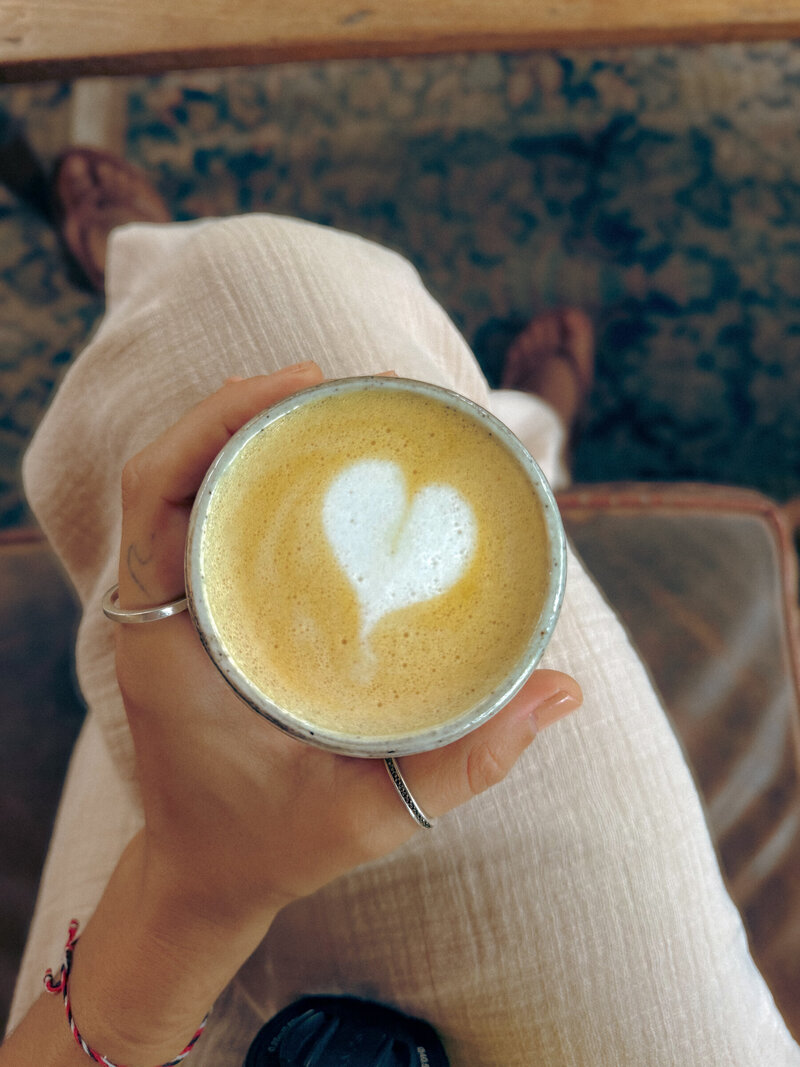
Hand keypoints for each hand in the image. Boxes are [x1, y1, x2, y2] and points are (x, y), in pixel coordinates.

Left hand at [114, 361, 582, 928]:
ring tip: (329, 406)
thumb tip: (563, 692)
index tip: (297, 387)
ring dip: (246, 435)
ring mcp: (171, 612)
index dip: (216, 422)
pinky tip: (312, 468)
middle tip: (335, 382)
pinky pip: (206, 523)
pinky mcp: (195, 617)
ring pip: (187, 489)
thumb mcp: (366, 817)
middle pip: (173, 472)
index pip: (158, 496)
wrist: (202, 875)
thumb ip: (464, 763)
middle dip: (243, 409)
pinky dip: (250, 479)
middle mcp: (159, 616)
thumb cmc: (268, 847)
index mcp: (169, 650)